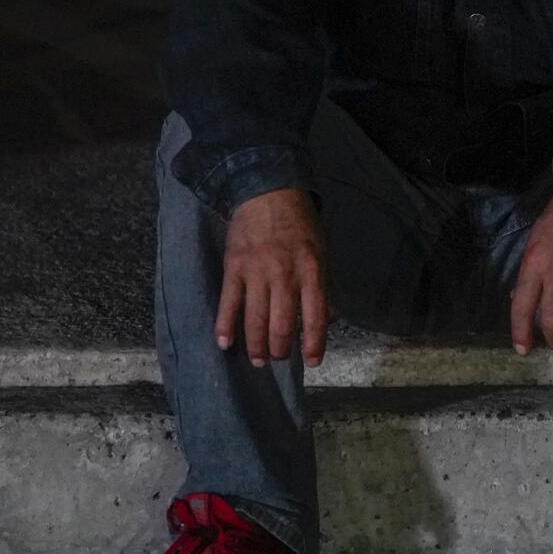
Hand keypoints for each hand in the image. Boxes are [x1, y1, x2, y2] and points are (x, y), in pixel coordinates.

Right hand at [218, 188, 328, 367]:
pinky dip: (225, 327)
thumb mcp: (322, 250)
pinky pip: (228, 303)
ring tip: (259, 360)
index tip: (313, 362)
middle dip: (281, 349)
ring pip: (255, 320)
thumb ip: (324, 284)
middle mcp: (284, 275)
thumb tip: (327, 318)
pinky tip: (225, 344)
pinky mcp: (233, 268)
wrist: (267, 192)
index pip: (316, 317)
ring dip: (256, 347)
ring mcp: (256, 272)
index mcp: (311, 271)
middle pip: (282, 325)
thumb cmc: (299, 224)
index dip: (314, 344)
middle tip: (279, 358)